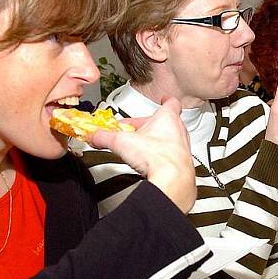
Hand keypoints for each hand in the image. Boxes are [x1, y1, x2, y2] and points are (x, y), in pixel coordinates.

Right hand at [90, 97, 196, 212]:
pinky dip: (162, 158)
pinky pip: (171, 156)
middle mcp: (179, 131)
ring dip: (157, 142)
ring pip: (170, 140)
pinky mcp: (182, 163)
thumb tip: (94, 136)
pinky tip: (150, 164)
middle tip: (138, 131)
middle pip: (166, 123)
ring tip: (142, 149)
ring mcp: (183, 147)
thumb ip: (104, 137)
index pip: (170, 103)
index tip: (163, 100)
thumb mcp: (122, 142)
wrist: (173, 178)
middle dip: (151, 126)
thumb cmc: (158, 156)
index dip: (166, 101)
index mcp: (167, 118)